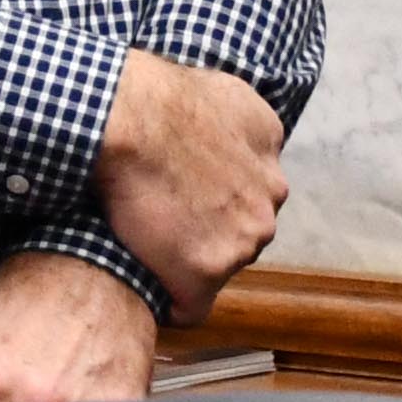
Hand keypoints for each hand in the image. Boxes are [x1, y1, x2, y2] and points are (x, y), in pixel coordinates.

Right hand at [96, 50, 286, 319]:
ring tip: (143, 250)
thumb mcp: (229, 93)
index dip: (213, 204)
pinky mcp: (205, 274)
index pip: (251, 202)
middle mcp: (267, 207)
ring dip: (186, 265)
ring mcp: (240, 243)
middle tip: (158, 223)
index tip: (183, 202)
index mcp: (271, 165)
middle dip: (206, 234)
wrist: (129, 120)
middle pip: (239, 237)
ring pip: (216, 269)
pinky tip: (148, 290)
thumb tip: (236, 134)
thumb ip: (245, 124)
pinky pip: (191, 308)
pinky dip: (170, 302)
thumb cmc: (162, 97)